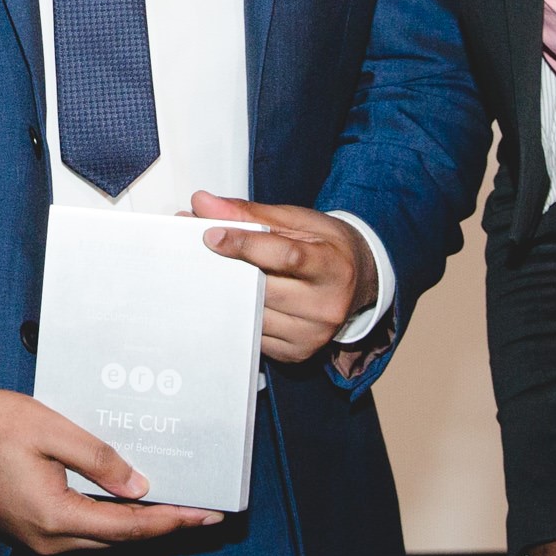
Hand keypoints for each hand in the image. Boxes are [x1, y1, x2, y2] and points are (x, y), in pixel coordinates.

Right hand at [0, 387, 223, 555]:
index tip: (208, 516)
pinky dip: (110, 520)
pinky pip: (81, 532)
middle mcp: (47, 540)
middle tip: (203, 512)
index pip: (129, 527)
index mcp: (55, 516)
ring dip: (138, 526)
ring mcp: (35, 539)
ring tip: (175, 506)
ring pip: (101, 540)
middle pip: (120, 542)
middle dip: (164, 527)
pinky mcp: (27, 529)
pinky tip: (128, 500)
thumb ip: (97, 458)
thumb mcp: (48, 429)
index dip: (173, 521)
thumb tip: (139, 486)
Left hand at [190, 192, 374, 363]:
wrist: (359, 282)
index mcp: (332, 267)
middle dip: (226, 268)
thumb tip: (204, 203)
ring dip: (226, 293)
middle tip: (196, 250)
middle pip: (263, 288)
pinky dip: (239, 315)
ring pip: (252, 314)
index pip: (286, 256)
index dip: (245, 245)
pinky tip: (232, 298)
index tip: (211, 235)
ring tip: (211, 272)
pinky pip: (254, 335)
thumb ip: (250, 213)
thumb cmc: (327, 247)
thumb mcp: (298, 221)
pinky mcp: (296, 353)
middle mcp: (326, 305)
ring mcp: (311, 334)